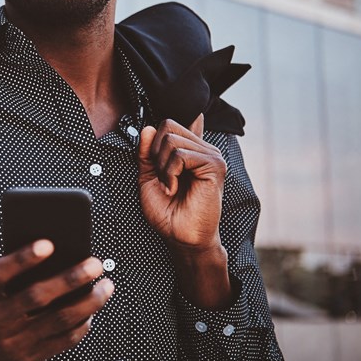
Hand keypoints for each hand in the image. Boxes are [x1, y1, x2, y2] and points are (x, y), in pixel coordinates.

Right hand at [0, 241, 113, 360]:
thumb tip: (36, 254)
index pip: (1, 273)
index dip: (24, 258)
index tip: (48, 244)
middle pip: (37, 296)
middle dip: (71, 278)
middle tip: (94, 264)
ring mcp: (13, 341)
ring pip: (58, 320)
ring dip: (88, 302)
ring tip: (105, 287)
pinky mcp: (28, 359)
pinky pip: (62, 342)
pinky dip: (81, 326)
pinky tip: (91, 312)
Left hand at [137, 114, 232, 308]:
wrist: (180, 236)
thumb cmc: (167, 211)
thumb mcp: (148, 177)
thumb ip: (146, 153)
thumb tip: (149, 128)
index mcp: (191, 150)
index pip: (172, 123)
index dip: (155, 138)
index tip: (155, 164)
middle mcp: (203, 149)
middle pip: (168, 126)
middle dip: (155, 153)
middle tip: (162, 178)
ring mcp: (211, 155)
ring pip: (171, 139)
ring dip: (162, 166)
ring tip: (169, 185)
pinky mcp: (214, 166)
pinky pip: (180, 154)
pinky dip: (169, 172)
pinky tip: (174, 188)